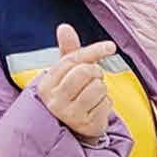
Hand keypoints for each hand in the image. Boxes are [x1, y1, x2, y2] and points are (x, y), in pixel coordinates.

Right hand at [35, 26, 117, 141]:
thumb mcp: (66, 73)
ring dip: (102, 89)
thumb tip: (64, 27)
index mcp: (46, 84)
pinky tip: (96, 109)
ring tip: (93, 95)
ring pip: (98, 87)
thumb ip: (68, 50)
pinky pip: (106, 104)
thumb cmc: (71, 94)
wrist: (71, 129)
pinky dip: (106, 103)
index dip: (93, 50)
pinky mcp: (86, 125)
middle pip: (85, 72)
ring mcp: (70, 115)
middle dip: (96, 72)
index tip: (110, 46)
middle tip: (93, 79)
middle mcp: (54, 101)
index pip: (72, 60)